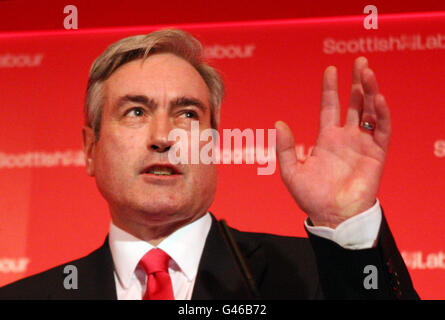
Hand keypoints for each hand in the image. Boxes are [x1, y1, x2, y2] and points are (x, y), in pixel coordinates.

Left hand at [275, 57, 390, 227]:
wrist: (332, 216)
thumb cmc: (311, 196)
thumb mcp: (291, 171)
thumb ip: (285, 148)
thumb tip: (279, 123)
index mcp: (327, 139)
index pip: (330, 107)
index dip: (330, 89)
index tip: (330, 69)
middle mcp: (346, 137)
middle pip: (354, 104)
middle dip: (357, 83)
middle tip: (359, 62)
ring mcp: (363, 144)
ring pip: (370, 112)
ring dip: (370, 92)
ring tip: (367, 73)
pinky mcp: (376, 154)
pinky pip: (382, 130)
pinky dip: (381, 114)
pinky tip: (377, 99)